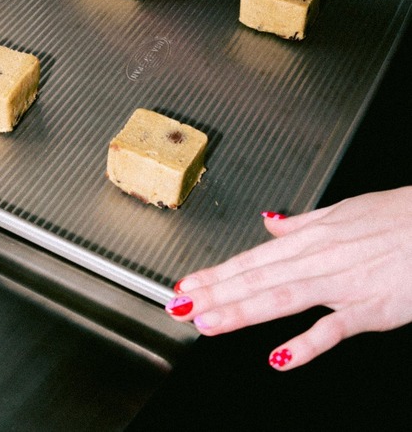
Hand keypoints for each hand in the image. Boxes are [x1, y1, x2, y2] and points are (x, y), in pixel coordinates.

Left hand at [164, 187, 411, 369]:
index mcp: (309, 238)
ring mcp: (341, 285)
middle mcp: (317, 259)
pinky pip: (332, 329)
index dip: (215, 273)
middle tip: (180, 307)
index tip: (186, 284)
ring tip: (208, 323)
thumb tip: (270, 222)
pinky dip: (305, 344)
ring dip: (241, 312)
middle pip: (256, 279)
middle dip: (215, 294)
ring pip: (281, 300)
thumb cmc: (396, 217)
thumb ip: (302, 223)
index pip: (251, 259)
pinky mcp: (370, 310)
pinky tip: (278, 358)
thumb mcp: (342, 211)